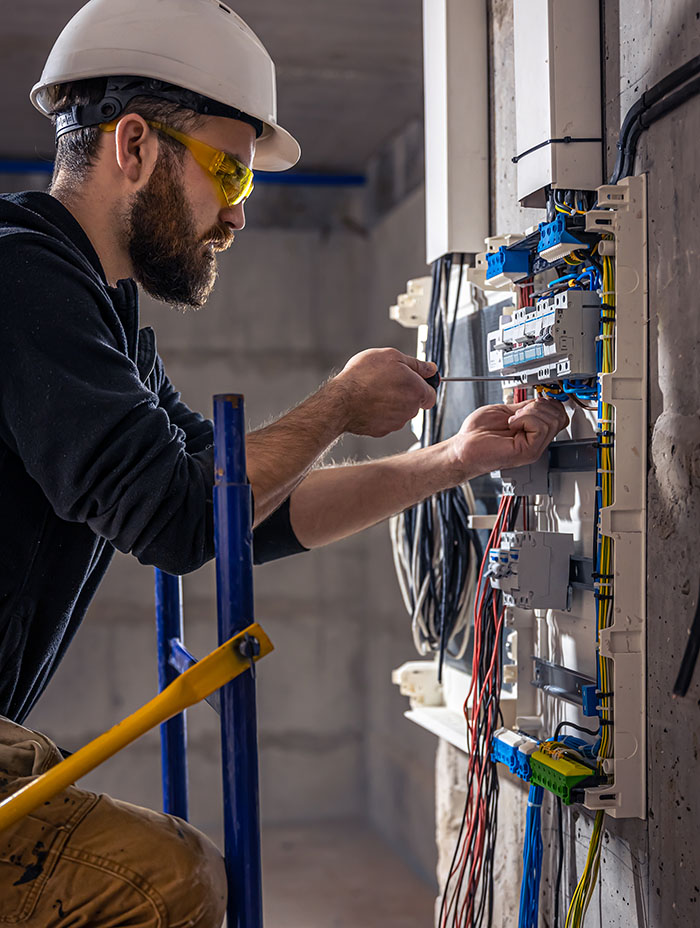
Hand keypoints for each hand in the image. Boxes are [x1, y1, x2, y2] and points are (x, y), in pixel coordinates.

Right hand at [331, 348, 436, 436]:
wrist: (341, 400)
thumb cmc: (364, 376)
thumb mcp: (392, 357)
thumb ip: (416, 364)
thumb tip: (431, 369)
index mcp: (417, 391)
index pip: (431, 394)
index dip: (423, 385)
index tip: (412, 380)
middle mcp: (410, 410)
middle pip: (415, 402)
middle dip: (405, 392)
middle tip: (387, 380)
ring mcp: (396, 423)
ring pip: (400, 412)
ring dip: (392, 402)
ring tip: (374, 390)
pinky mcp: (382, 430)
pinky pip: (385, 420)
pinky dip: (380, 412)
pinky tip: (368, 402)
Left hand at [449, 397, 569, 477]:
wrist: (463, 448)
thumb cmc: (476, 434)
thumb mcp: (505, 412)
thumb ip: (525, 408)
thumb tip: (540, 399)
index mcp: (532, 432)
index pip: (558, 415)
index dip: (548, 402)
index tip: (531, 402)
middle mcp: (535, 441)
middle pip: (559, 416)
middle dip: (539, 405)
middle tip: (518, 412)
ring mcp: (533, 448)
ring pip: (551, 420)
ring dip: (530, 412)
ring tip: (512, 420)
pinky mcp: (528, 452)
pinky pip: (540, 428)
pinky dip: (525, 419)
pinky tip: (511, 424)